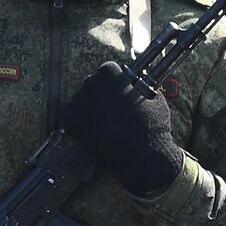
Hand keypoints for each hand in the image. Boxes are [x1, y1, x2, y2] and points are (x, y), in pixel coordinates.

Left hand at [63, 61, 181, 194]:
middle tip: (107, 98)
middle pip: (90, 81)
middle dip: (98, 87)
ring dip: (86, 100)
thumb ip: (143, 87)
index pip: (107, 67)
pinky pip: (67, 113)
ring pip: (78, 96)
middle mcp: (101, 96)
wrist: (144, 158)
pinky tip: (86, 120)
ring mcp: (88, 112)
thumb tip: (137, 80)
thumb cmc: (154, 129)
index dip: (111, 73)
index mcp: (120, 86)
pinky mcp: (79, 129)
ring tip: (98, 111)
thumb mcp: (157, 102)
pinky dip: (74, 115)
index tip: (114, 79)